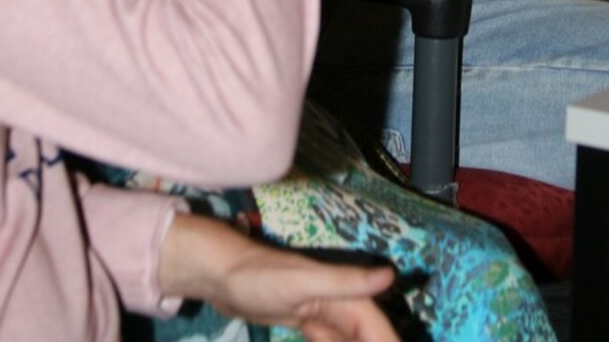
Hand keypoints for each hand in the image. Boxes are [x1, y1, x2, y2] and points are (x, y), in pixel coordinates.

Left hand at [160, 212, 397, 341]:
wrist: (218, 274)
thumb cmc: (258, 276)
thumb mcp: (302, 282)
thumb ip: (346, 282)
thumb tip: (390, 275)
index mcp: (343, 293)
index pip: (376, 329)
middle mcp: (338, 303)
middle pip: (367, 336)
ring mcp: (322, 313)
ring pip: (351, 339)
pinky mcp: (305, 322)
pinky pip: (331, 341)